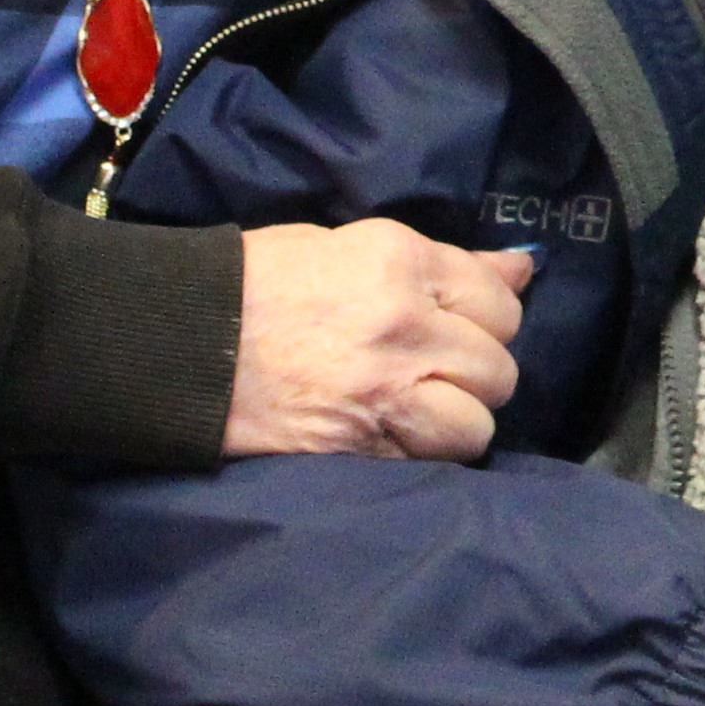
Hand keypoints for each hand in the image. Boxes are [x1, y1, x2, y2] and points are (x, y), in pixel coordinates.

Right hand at [222, 220, 531, 461]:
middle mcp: (406, 327)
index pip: (498, 297)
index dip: (486, 314)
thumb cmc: (259, 280)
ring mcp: (386, 392)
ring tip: (421, 407)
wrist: (184, 343)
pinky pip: (433, 460)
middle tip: (437, 367)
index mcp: (400, 262)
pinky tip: (393, 432)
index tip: (459, 323)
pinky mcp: (362, 446)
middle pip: (499, 365)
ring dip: (457, 418)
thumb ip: (440, 263)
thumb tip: (520, 269)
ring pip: (478, 423)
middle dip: (476, 370)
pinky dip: (422, 451)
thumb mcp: (349, 245)